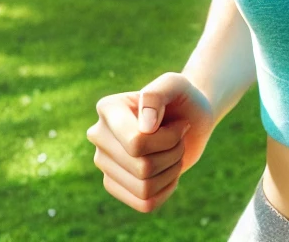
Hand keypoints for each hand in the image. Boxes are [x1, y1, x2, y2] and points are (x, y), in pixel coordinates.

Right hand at [86, 72, 214, 212]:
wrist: (189, 117)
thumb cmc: (181, 97)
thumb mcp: (175, 84)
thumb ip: (156, 96)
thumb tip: (144, 128)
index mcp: (107, 108)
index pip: (135, 144)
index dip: (166, 140)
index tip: (180, 123)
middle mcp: (99, 135)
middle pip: (142, 167)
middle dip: (172, 154)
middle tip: (179, 138)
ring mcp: (104, 162)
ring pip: (144, 188)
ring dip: (171, 171)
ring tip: (174, 152)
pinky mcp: (114, 184)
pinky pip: (144, 203)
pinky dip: (166, 190)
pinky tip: (169, 172)